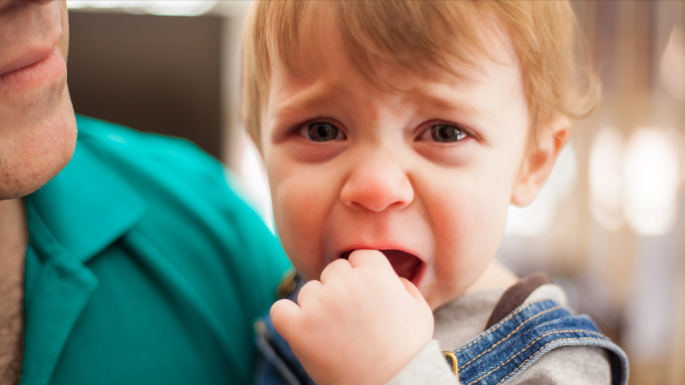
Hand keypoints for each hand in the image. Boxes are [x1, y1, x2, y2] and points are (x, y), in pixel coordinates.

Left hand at [270, 250, 433, 384]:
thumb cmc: (408, 353)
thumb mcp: (420, 311)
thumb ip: (403, 284)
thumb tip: (388, 276)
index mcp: (375, 274)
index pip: (358, 257)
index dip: (362, 275)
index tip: (364, 297)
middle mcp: (345, 284)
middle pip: (333, 270)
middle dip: (339, 289)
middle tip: (350, 319)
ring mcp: (320, 304)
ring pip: (309, 291)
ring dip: (317, 307)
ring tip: (335, 335)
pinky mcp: (299, 328)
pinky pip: (280, 310)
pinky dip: (287, 318)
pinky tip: (301, 329)